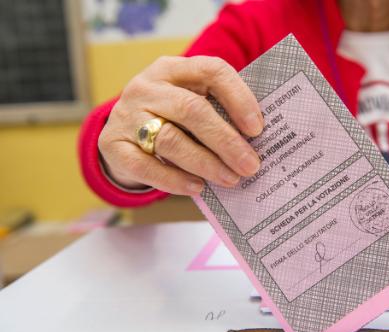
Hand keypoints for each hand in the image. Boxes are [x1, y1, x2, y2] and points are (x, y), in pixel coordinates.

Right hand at [98, 56, 263, 195]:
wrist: (124, 132)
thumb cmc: (172, 118)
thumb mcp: (192, 101)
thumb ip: (219, 112)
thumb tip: (256, 143)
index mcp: (173, 69)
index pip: (211, 71)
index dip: (238, 98)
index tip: (257, 128)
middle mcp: (147, 87)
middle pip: (191, 110)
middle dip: (226, 141)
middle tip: (250, 165)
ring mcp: (126, 115)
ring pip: (170, 140)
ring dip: (205, 163)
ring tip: (230, 179)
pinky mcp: (113, 145)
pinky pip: (145, 165)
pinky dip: (174, 179)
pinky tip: (197, 187)